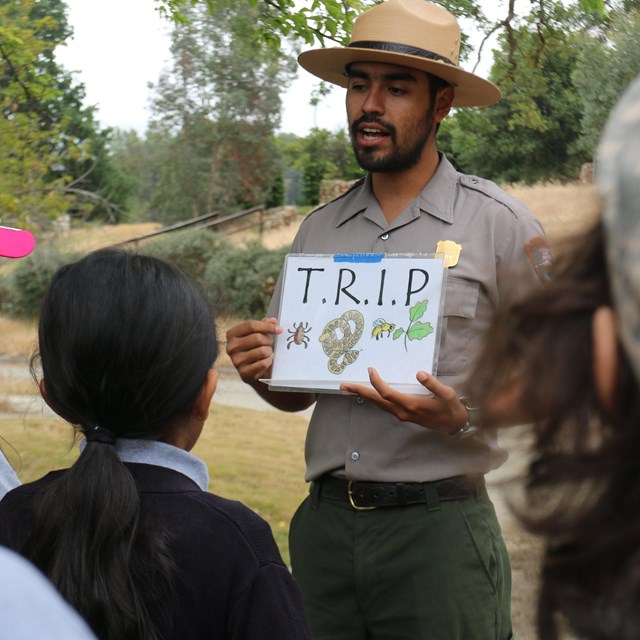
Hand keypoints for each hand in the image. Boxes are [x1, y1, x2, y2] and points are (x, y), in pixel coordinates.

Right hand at [226, 318, 281, 384]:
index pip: (251, 325)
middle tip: (269, 343)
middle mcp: (231, 347)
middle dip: (268, 340)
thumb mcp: (256, 334)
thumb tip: (273, 321)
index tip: (279, 329)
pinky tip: (265, 362)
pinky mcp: (244, 373)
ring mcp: (236, 361)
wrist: (253, 371)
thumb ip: (263, 325)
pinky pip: (263, 363)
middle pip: (257, 338)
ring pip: (262, 351)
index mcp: (231, 334)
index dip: (267, 326)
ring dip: (269, 351)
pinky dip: (268, 362)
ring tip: (266, 353)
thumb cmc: (255, 348)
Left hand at [339, 368, 468, 434]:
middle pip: (376, 401)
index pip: (387, 393)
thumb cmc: (451, 408)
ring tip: (348, 390)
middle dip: (359, 392)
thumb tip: (419, 373)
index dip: (376, 382)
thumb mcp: (446, 394)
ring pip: (378, 405)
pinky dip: (373, 399)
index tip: (370, 369)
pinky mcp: (403, 414)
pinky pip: (383, 406)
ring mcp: (401, 414)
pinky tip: (367, 394)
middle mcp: (402, 411)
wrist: (455, 425)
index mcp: (410, 405)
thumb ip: (432, 384)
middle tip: (343, 386)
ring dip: (363, 396)